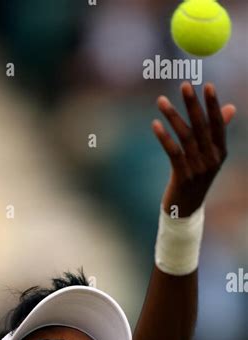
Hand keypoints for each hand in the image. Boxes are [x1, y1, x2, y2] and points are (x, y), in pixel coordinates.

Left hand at [152, 82, 235, 216]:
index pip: (218, 124)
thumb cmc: (196, 177)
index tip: (207, 85)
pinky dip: (164, 138)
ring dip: (172, 117)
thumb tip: (230, 108)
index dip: (213, 105)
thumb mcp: (209, 156)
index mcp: (220, 152)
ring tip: (160, 101)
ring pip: (185, 138)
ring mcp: (198, 169)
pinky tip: (155, 125)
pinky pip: (173, 152)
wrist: (185, 210)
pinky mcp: (182, 177)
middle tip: (184, 84)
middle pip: (201, 127)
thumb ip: (216, 132)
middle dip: (192, 104)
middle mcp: (211, 160)